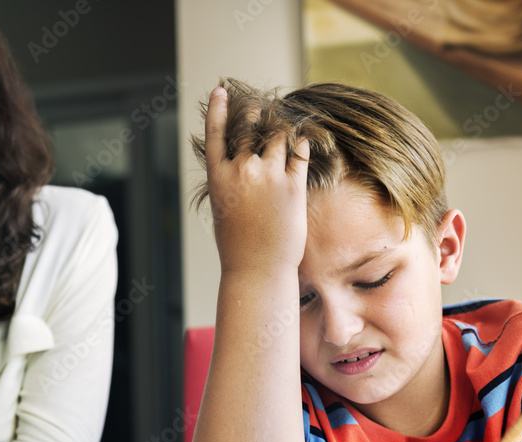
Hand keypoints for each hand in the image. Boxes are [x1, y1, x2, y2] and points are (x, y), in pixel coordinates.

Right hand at [204, 87, 309, 273]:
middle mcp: (241, 171)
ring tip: (285, 128)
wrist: (257, 269)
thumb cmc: (238, 246)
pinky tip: (305, 139)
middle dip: (256, 116)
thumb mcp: (223, 209)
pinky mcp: (293, 185)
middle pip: (249, 128)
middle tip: (261, 112)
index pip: (215, 133)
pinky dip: (302, 142)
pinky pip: (299, 151)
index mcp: (219, 178)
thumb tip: (238, 165)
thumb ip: (229, 182)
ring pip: (277, 136)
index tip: (221, 91)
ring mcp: (268, 176)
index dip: (217, 109)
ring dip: (281, 129)